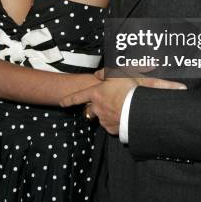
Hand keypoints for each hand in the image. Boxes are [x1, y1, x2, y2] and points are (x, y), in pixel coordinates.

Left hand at [60, 73, 185, 134]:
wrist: (139, 108)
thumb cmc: (128, 89)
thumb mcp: (117, 74)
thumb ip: (105, 73)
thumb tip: (98, 74)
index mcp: (96, 94)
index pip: (78, 97)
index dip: (68, 99)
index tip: (61, 103)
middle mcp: (97, 108)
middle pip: (90, 109)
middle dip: (94, 107)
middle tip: (105, 103)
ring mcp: (104, 119)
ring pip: (101, 117)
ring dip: (106, 113)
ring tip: (120, 108)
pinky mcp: (112, 128)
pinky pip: (110, 125)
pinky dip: (114, 121)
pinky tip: (122, 116)